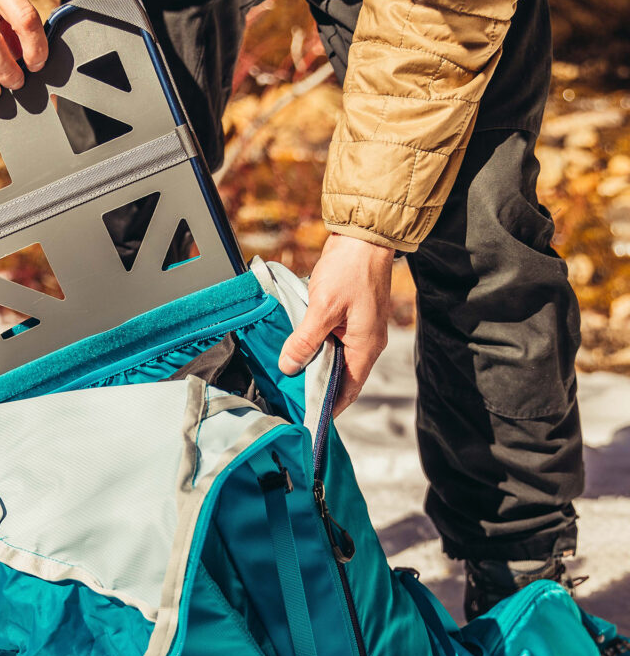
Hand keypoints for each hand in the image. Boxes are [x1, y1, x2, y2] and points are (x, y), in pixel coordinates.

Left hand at [278, 233, 393, 414]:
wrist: (364, 236)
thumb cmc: (350, 269)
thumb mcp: (322, 308)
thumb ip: (305, 340)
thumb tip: (289, 366)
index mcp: (366, 347)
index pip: (348, 390)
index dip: (329, 407)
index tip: (308, 419)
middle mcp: (367, 343)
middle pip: (342, 377)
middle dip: (319, 389)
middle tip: (293, 400)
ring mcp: (360, 330)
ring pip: (336, 359)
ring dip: (316, 368)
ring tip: (292, 378)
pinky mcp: (351, 318)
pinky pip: (334, 342)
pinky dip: (318, 349)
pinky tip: (299, 348)